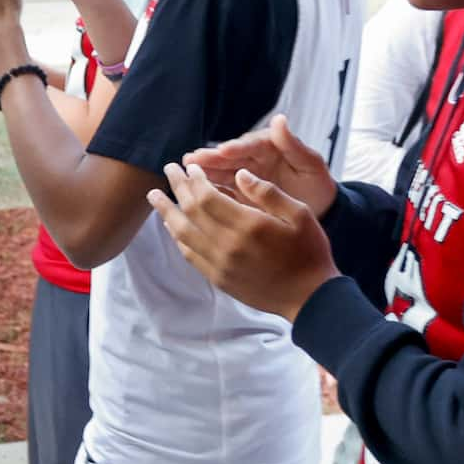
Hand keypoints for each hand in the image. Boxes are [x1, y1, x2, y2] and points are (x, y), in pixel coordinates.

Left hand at [149, 160, 340, 320]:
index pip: (208, 197)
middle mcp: (228, 245)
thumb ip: (268, 192)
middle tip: (168, 169)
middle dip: (177, 187)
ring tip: (153, 196)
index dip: (195, 179)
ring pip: (183, 233)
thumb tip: (239, 174)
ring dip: (166, 212)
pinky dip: (176, 237)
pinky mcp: (218, 278)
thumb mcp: (300, 214)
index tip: (190, 166)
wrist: (309, 298)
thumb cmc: (310, 252)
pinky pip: (189, 254)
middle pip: (190, 211)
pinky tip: (171, 225)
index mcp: (249, 225)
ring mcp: (220, 264)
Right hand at [181, 113, 338, 220]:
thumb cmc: (317, 186)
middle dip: (211, 157)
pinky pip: (220, 188)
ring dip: (203, 169)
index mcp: (270, 148)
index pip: (250, 145)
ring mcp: (244, 176)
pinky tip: (192, 188)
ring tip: (185, 167)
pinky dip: (207, 187)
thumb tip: (279, 119)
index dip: (236, 148)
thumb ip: (294, 145)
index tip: (223, 150)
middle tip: (192, 158)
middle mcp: (254, 159)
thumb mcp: (311, 165)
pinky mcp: (238, 192)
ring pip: (221, 170)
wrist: (320, 212)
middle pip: (229, 156)